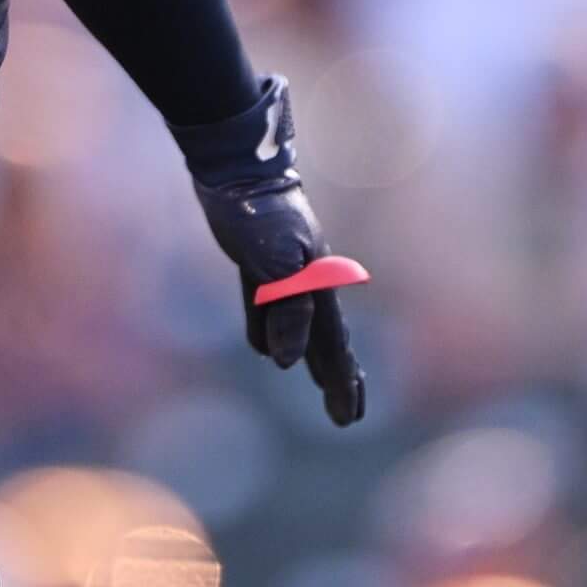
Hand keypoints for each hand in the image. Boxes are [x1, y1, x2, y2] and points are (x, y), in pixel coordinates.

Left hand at [174, 76, 366, 425]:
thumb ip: (285, 312)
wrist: (238, 168)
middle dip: (336, 378)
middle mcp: (307, 281)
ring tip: (315, 379)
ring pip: (299, 324)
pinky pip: (267, 306)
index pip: (333, 347)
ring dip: (307, 355)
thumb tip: (284, 364)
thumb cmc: (259, 215)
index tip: (348, 418)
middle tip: (345, 417)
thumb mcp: (275, 265)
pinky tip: (263, 348)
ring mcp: (284, 270)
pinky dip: (268, 329)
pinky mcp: (257, 260)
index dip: (340, 383)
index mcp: (317, 287)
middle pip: (326, 341)